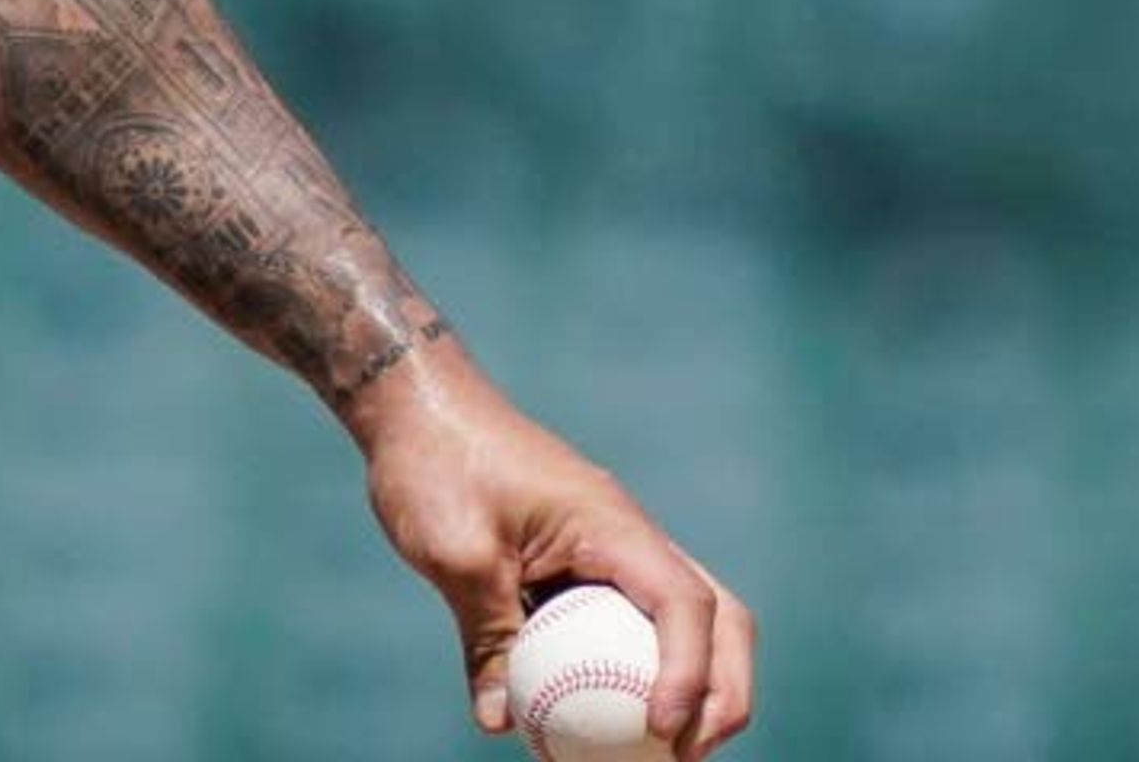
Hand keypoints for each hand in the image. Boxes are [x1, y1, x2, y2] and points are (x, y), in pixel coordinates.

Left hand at [344, 341, 756, 755]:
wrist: (416, 411)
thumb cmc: (434, 465)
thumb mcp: (452, 552)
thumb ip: (486, 637)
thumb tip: (500, 722)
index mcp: (612, 525)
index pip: (684, 602)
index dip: (688, 673)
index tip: (661, 729)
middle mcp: (630, 537)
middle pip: (718, 618)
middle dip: (722, 693)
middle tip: (685, 756)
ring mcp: (614, 552)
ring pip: (687, 623)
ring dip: (691, 686)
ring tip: (660, 750)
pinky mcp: (585, 567)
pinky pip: (629, 626)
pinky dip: (634, 672)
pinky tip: (596, 718)